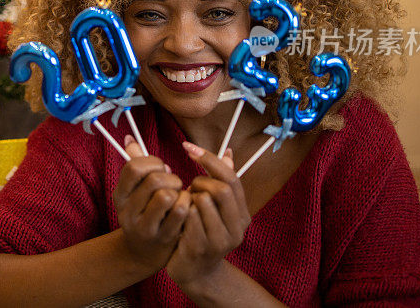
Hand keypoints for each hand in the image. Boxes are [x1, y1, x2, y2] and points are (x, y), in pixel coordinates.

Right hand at [112, 135, 190, 273]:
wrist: (143, 253)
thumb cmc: (144, 211)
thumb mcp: (135, 191)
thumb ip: (135, 164)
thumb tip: (129, 138)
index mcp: (120, 195)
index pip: (134, 167)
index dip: (153, 163)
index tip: (160, 169)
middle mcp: (127, 211)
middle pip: (154, 180)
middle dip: (171, 178)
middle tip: (174, 184)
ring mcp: (144, 226)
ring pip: (168, 195)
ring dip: (180, 192)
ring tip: (179, 197)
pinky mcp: (162, 237)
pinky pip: (181, 211)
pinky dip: (187, 204)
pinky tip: (186, 207)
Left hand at [166, 144, 250, 295]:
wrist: (196, 272)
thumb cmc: (202, 232)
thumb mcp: (216, 209)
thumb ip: (221, 181)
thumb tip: (229, 152)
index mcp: (242, 213)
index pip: (231, 177)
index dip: (209, 159)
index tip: (188, 147)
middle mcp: (237, 227)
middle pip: (221, 189)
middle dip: (200, 182)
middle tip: (189, 188)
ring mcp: (220, 240)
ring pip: (203, 202)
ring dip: (188, 198)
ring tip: (184, 204)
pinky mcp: (201, 248)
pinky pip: (188, 218)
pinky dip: (180, 211)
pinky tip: (177, 216)